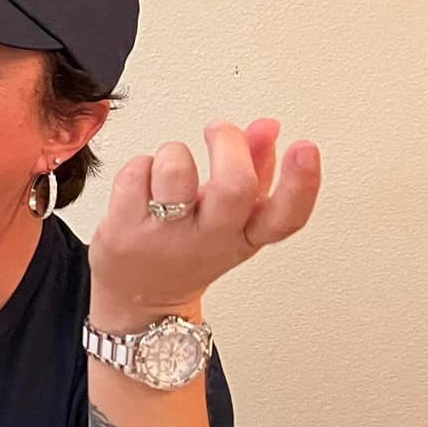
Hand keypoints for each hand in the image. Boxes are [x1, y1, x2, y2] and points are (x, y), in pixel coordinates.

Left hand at [89, 119, 321, 316]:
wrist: (141, 299)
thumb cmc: (189, 250)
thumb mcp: (234, 218)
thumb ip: (257, 170)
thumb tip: (267, 127)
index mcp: (244, 238)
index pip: (286, 218)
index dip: (301, 183)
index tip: (304, 146)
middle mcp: (208, 241)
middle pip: (233, 187)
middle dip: (229, 145)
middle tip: (220, 130)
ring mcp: (164, 238)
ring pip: (175, 170)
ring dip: (174, 152)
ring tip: (172, 165)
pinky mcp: (122, 232)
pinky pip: (134, 173)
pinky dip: (141, 165)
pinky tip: (144, 183)